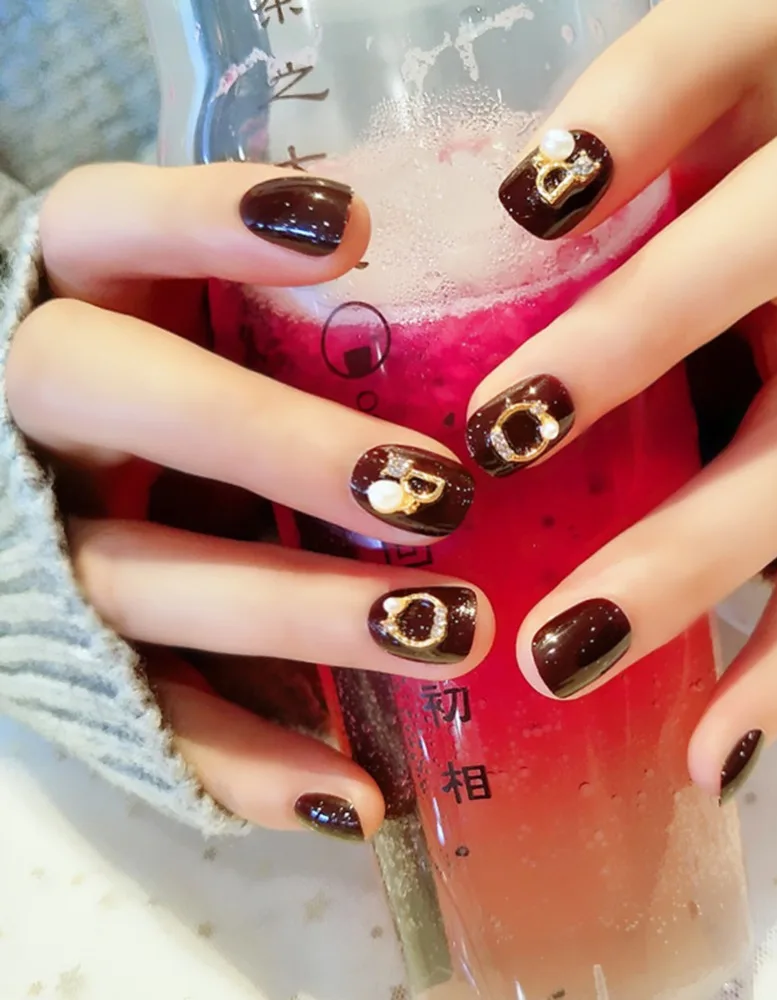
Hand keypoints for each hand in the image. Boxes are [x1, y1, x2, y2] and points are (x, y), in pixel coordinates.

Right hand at [6, 163, 493, 835]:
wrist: (54, 468)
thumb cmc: (170, 365)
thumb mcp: (200, 306)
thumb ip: (265, 285)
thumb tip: (411, 248)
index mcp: (77, 295)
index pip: (107, 223)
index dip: (207, 220)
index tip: (350, 231)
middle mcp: (39, 412)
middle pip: (112, 397)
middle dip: (267, 442)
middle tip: (426, 489)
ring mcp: (45, 541)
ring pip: (138, 575)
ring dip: (294, 614)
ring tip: (441, 634)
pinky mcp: (75, 657)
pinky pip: (147, 715)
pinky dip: (251, 763)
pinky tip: (356, 793)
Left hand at [477, 0, 776, 797]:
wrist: (762, 301)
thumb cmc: (611, 254)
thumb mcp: (554, 216)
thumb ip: (466, 223)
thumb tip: (292, 248)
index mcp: (729, 129)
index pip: (727, 43)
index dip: (645, 96)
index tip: (523, 191)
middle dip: (648, 326)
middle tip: (504, 432)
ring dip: (690, 550)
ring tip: (564, 646)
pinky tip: (705, 748)